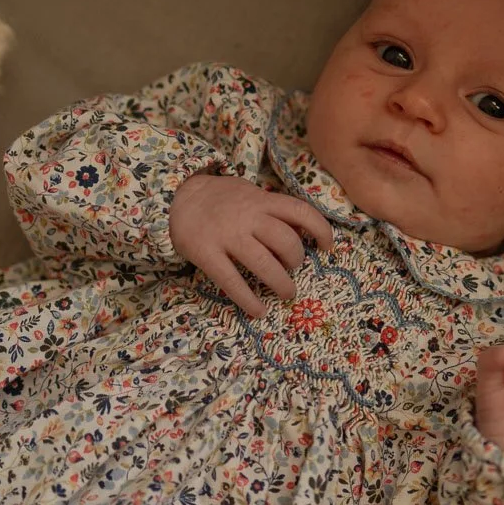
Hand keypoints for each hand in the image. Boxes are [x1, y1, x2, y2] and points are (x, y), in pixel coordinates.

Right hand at [169, 173, 333, 315]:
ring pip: (264, 263)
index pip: (300, 212)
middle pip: (285, 242)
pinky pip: (232, 281)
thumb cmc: (221, 199)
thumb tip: (304, 233)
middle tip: (292, 270)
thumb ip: (274, 210)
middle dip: (296, 261)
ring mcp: (227, 236)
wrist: (177, 197)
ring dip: (281, 283)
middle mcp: (248, 217)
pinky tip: (258, 310)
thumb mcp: (250, 194)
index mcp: (262, 201)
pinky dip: (249, 300)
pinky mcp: (206, 253)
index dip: (320, 230)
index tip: (327, 247)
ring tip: (286, 293)